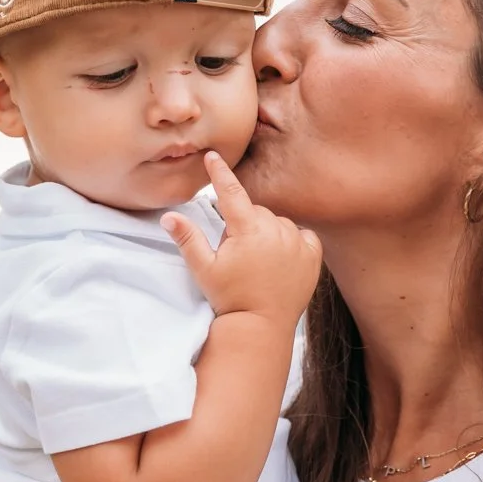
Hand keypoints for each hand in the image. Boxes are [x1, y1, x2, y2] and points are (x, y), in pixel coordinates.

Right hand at [163, 151, 321, 333]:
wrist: (262, 326)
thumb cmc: (230, 298)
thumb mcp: (203, 269)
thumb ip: (187, 239)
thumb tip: (169, 216)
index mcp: (247, 229)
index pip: (230, 191)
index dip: (219, 172)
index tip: (213, 155)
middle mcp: (276, 230)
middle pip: (256, 212)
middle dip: (244, 226)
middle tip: (237, 255)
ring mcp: (297, 241)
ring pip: (278, 223)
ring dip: (268, 234)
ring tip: (259, 263)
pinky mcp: (313, 255)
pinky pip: (302, 235)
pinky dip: (292, 242)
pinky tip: (281, 261)